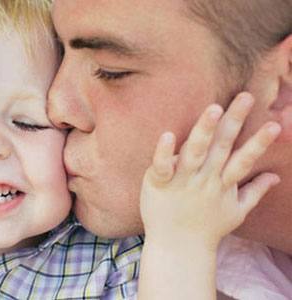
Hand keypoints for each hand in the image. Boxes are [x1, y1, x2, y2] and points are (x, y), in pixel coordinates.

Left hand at [140, 92, 280, 249]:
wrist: (177, 248)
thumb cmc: (206, 228)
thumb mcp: (236, 211)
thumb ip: (254, 191)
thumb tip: (275, 177)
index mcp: (222, 183)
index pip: (244, 159)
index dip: (259, 142)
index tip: (274, 123)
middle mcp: (204, 179)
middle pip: (222, 147)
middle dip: (234, 121)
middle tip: (245, 96)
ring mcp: (182, 181)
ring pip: (195, 151)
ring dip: (205, 130)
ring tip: (214, 108)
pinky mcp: (159, 183)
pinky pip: (162, 166)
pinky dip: (164, 151)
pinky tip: (167, 134)